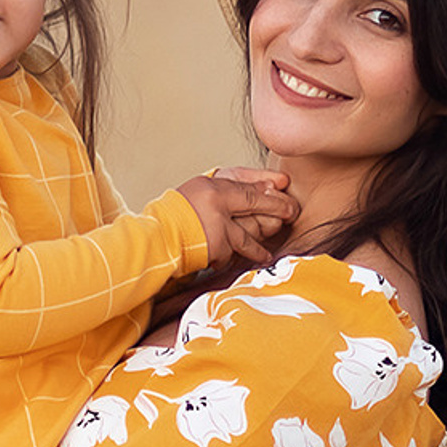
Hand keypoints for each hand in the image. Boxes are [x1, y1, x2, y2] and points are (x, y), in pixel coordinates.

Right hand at [177, 167, 296, 267]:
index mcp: (211, 189)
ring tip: (266, 251)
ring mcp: (218, 230)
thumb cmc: (174, 215)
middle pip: (255, 206)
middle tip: (291, 213)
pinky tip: (244, 260)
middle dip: (277, 209)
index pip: (248, 187)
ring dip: (260, 244)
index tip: (283, 187)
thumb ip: (226, 190)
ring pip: (249, 236)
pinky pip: (233, 254)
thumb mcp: (198, 190)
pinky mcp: (217, 250)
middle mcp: (217, 207)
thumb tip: (265, 189)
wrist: (155, 239)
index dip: (268, 188)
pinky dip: (236, 256)